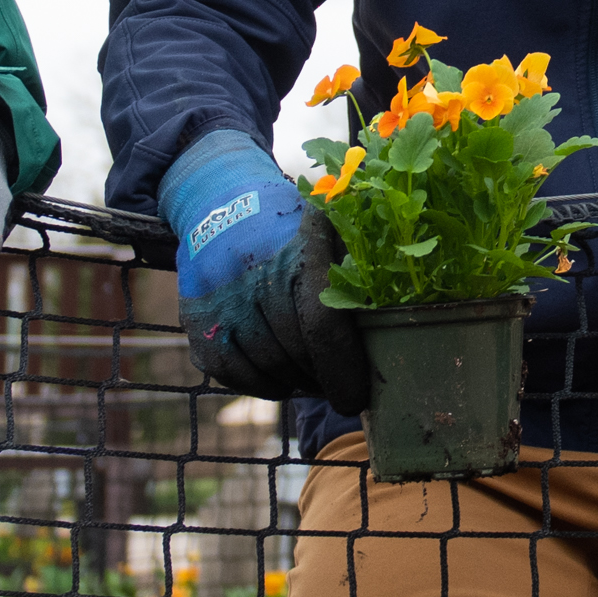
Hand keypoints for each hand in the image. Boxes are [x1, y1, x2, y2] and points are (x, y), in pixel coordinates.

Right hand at [163, 129, 365, 402]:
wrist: (219, 199)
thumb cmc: (292, 226)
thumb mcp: (332, 229)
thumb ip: (362, 272)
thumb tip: (400, 327)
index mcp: (297, 252)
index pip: (322, 327)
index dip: (342, 370)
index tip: (357, 397)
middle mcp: (253, 276)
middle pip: (296, 354)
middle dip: (324, 378)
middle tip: (341, 384)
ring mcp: (220, 300)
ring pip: (266, 369)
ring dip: (297, 384)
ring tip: (315, 378)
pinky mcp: (198, 320)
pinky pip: (233, 374)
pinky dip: (263, 386)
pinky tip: (282, 378)